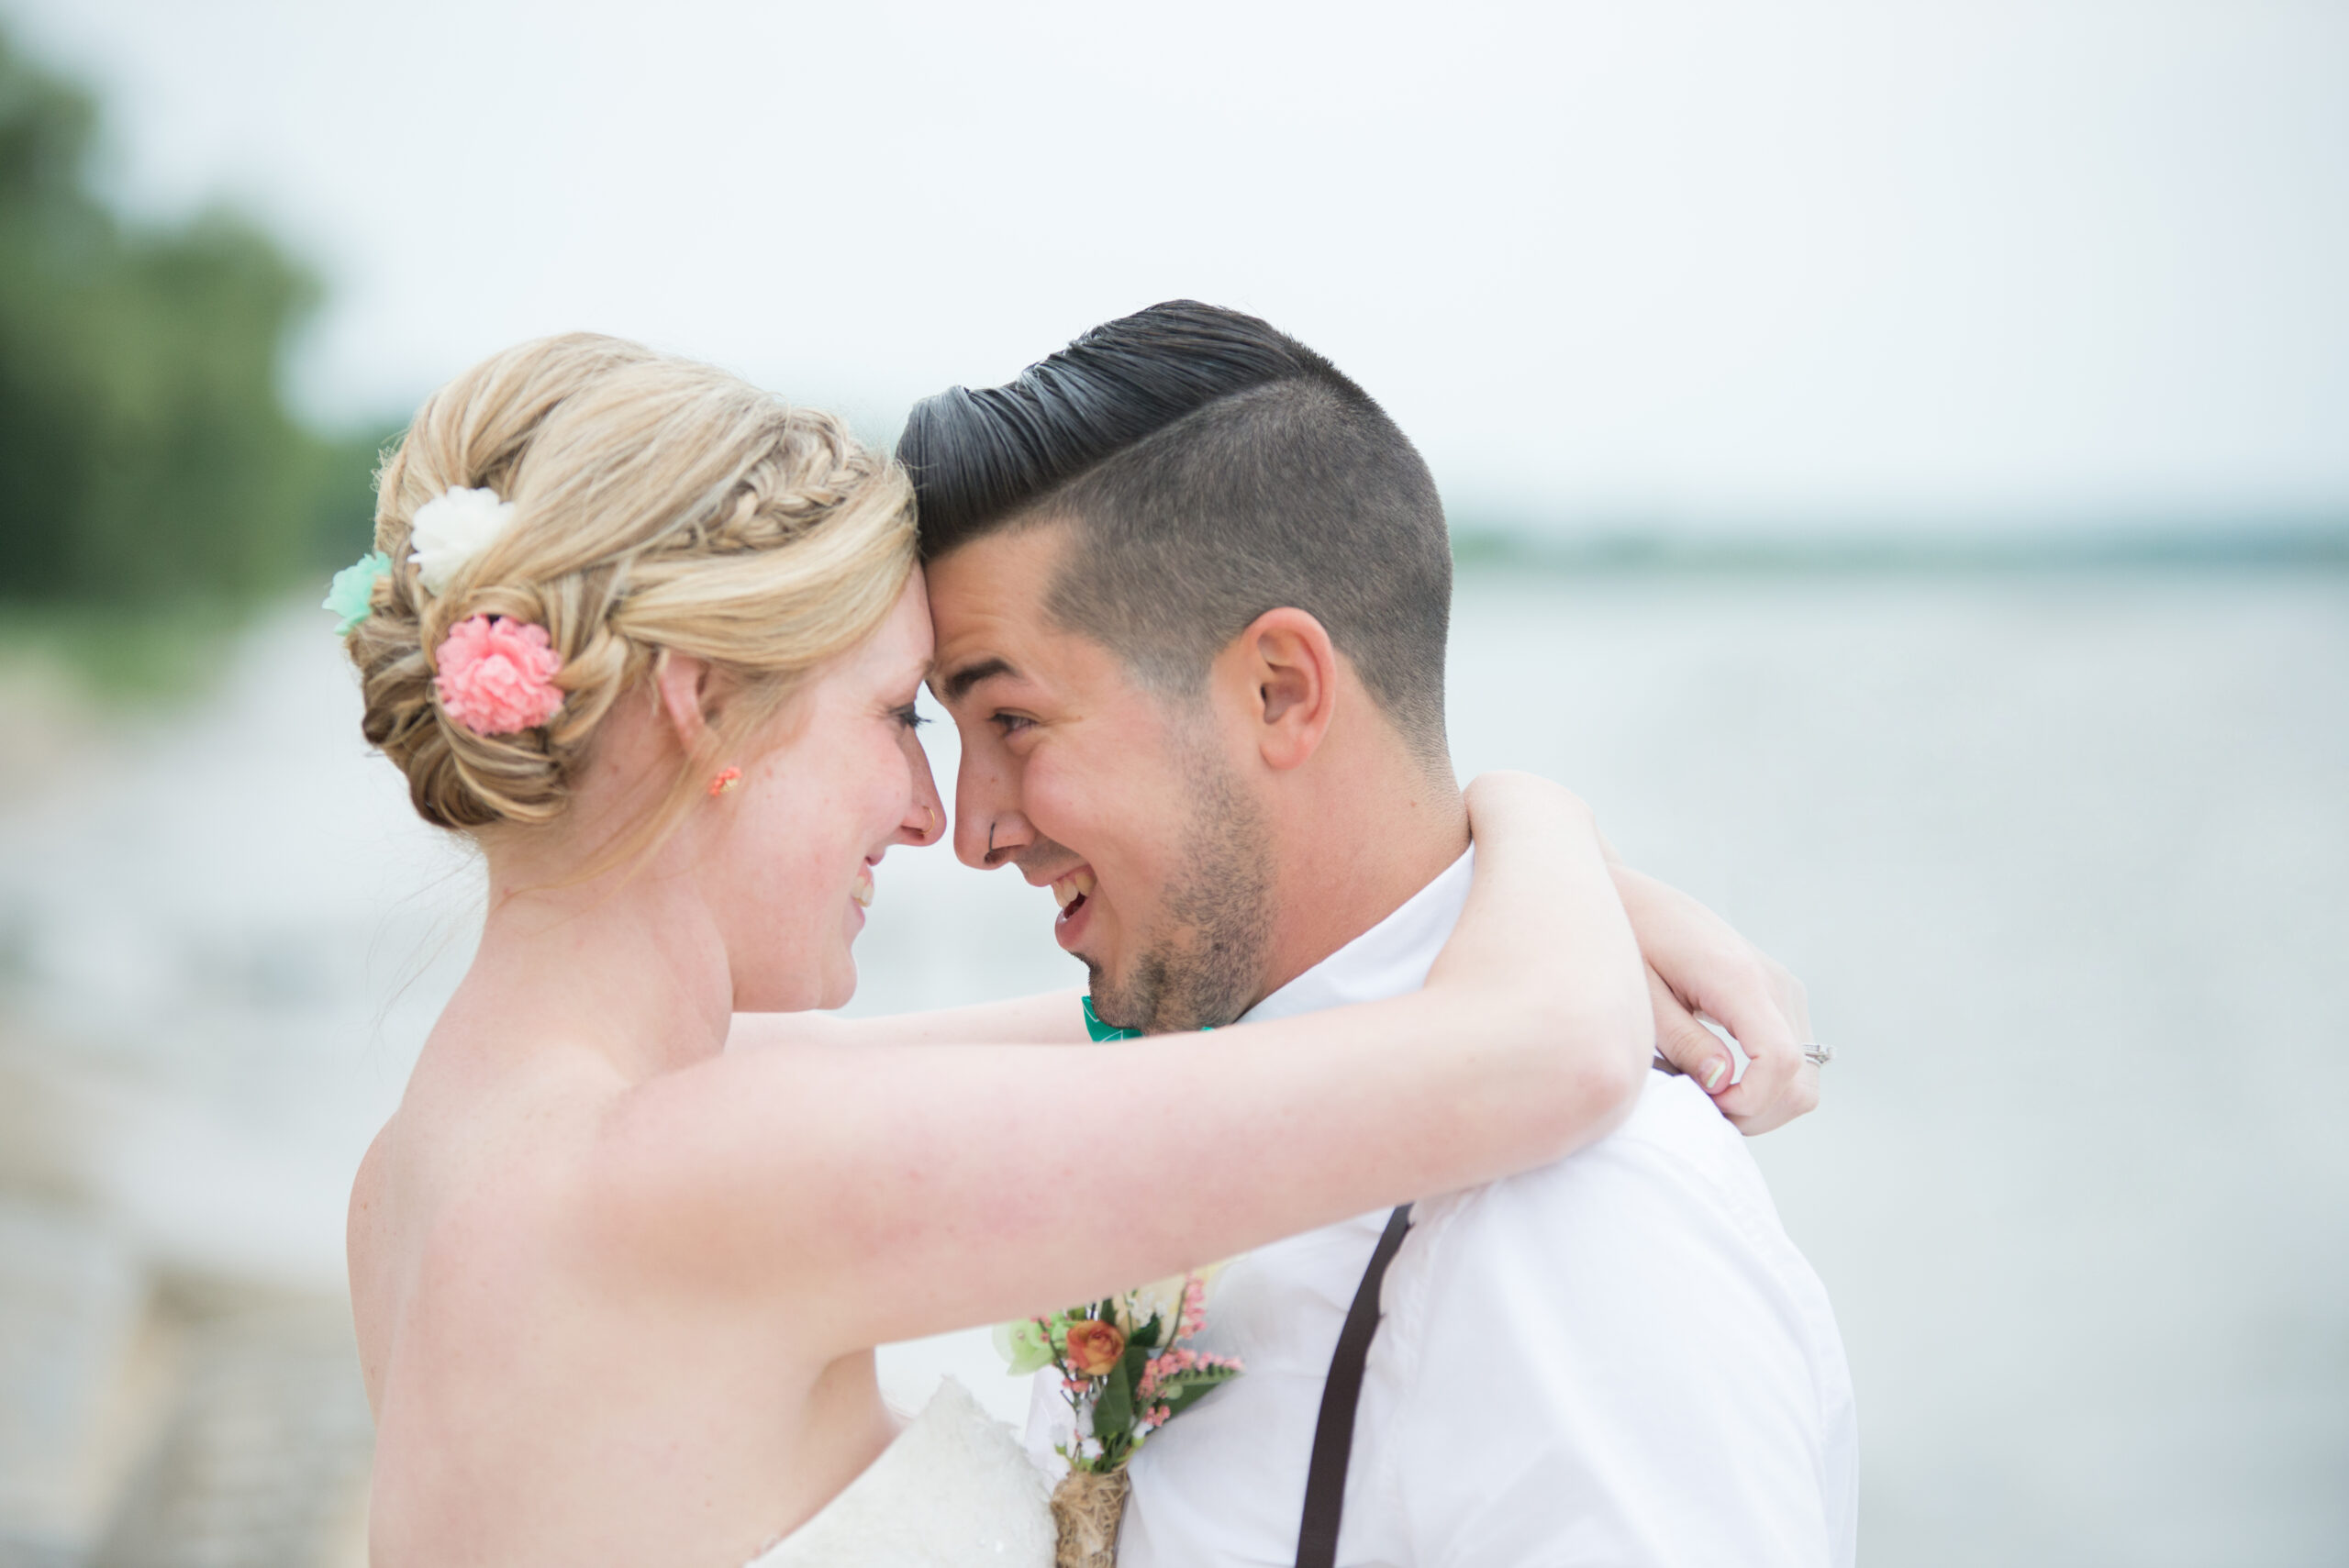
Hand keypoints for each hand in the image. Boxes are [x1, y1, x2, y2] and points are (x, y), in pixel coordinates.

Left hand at [1609, 865, 1817, 1135]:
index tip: (1703, 1103)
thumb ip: (1683, 1041)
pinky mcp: (1779, 995)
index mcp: (1738, 978)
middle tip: (1700, 1107)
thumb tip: (1722, 1085)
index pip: (1779, 1061)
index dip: (1747, 1101)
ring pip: (1803, 1076)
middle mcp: (1773, 982)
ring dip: (1760, 1102)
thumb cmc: (1628, 942)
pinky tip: (1718, 1075)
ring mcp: (1782, 988)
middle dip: (1754, 1112)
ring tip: (1705, 1092)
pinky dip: (1764, 1083)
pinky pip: (1792, 1057)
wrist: (1635, 899)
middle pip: (1800, 1080)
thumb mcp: (1642, 997)